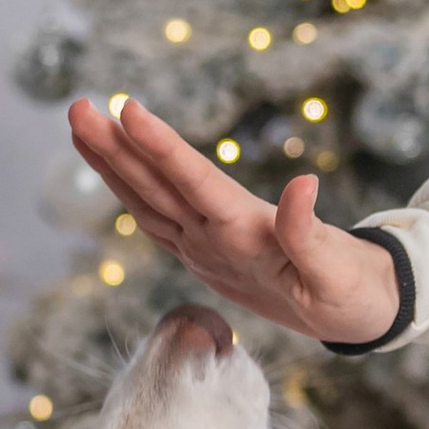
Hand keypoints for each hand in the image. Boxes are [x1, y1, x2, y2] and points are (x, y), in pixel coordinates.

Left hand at [67, 96, 400, 346]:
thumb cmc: (352, 292)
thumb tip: (303, 184)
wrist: (351, 321)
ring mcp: (203, 252)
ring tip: (79, 124)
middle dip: (113, 148)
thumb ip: (311, 232)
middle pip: (154, 190)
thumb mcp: (340, 270)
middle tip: (76, 108)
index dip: (162, 147)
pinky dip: (129, 186)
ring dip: (110, 163)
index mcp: (246, 241)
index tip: (129, 111)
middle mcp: (213, 245)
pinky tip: (112, 165)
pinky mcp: (205, 254)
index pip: (195, 185)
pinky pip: (156, 216)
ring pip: (146, 202)